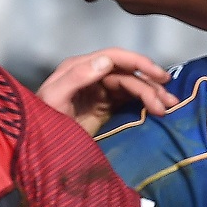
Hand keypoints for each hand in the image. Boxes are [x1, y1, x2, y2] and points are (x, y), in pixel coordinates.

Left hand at [36, 49, 174, 133]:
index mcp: (79, 68)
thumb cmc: (40, 122)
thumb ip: (77, 77)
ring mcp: (99, 91)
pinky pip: (129, 101)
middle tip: (169, 101)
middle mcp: (91, 75)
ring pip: (132, 87)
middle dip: (150, 85)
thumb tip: (106, 61)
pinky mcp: (104, 107)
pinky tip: (157, 111)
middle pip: (128, 74)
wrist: (38, 148)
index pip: (114, 57)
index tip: (158, 75)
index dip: (138, 63)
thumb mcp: (54, 99)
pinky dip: (145, 104)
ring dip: (152, 95)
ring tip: (168, 108)